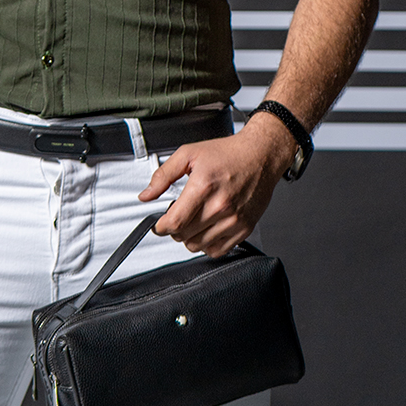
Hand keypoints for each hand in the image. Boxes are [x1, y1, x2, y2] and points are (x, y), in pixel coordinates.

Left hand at [137, 114, 294, 256]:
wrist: (259, 156)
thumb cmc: (227, 154)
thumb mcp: (188, 154)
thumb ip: (163, 175)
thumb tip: (146, 195)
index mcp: (203, 186)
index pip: (175, 222)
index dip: (161, 227)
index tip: (159, 224)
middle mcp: (220, 206)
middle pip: (184, 236)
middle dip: (174, 228)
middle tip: (178, 215)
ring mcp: (233, 220)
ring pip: (198, 246)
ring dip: (189, 237)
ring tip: (194, 220)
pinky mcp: (244, 229)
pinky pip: (217, 251)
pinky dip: (207, 244)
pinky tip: (206, 228)